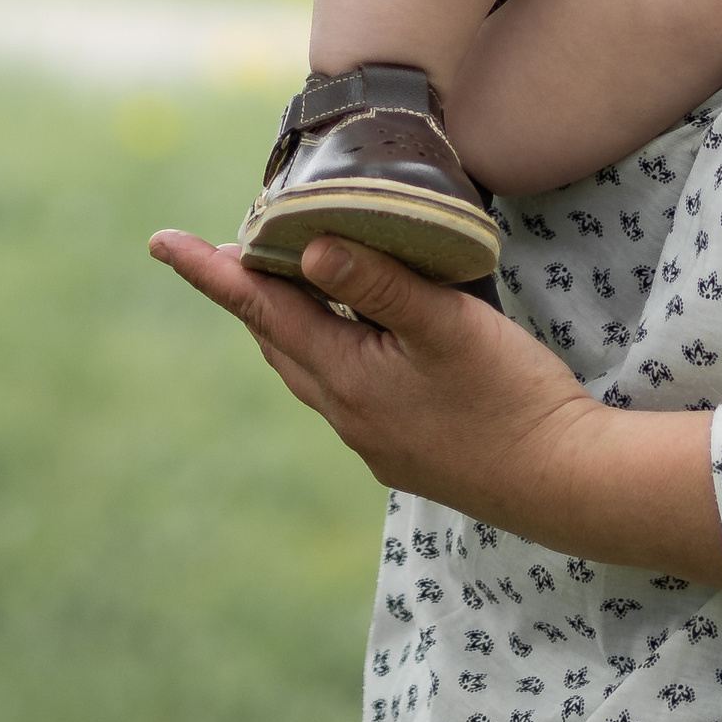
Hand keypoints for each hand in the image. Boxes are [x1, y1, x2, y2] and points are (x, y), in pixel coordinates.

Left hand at [148, 230, 721, 586]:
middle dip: (249, 289)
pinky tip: (357, 333)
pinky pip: (343, 386)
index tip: (160, 241)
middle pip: (277, 338)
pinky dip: (329, 344)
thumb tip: (305, 253)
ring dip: (287, 319)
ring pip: (308, 365)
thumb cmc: (509, 396)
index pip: (261, 310)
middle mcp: (345, 411)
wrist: (560, 481)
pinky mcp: (402, 447)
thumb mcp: (448, 326)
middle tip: (229, 243)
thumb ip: (380, 284)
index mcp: (345, 377)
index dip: (211, 272)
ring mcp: (372, 435)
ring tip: (283, 277)